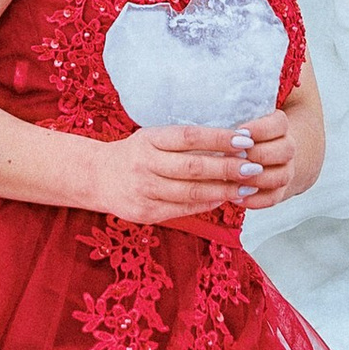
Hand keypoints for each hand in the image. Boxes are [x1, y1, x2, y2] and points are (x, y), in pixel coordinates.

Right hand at [92, 123, 267, 224]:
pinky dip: (206, 205)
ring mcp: (144, 190)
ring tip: (246, 187)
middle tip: (254, 167)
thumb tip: (230, 143)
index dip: (219, 138)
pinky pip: (182, 210)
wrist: (95, 177)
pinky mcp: (146, 212)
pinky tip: (223, 199)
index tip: (246, 139)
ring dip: (223, 190)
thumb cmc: (134, 154)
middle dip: (228, 168)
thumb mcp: (152, 137)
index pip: (189, 136)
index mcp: (149, 140)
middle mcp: (145, 164)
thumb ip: (183, 141)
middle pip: (194, 167)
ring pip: (191, 192)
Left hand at [236, 108, 295, 209]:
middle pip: (284, 150)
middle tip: (233, 156)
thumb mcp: (245, 115)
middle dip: (258, 154)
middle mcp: (288, 148)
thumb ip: (233, 110)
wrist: (273, 151)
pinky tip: (236, 197)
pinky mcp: (279, 190)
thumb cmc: (248, 132)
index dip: (261, 129)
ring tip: (233, 178)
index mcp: (281, 126)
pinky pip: (272, 198)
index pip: (279, 124)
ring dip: (256, 179)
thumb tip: (208, 98)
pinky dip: (255, 200)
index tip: (240, 131)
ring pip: (280, 176)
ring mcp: (286, 170)